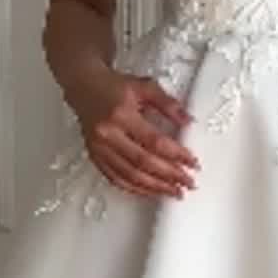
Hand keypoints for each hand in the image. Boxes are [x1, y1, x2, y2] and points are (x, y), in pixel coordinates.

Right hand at [78, 72, 197, 199]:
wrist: (84, 87)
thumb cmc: (114, 86)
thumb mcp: (145, 87)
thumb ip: (168, 104)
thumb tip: (188, 121)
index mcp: (121, 114)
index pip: (155, 141)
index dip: (176, 155)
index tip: (192, 163)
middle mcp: (108, 133)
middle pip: (143, 162)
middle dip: (169, 176)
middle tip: (188, 182)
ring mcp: (99, 148)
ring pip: (129, 175)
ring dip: (155, 187)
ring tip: (174, 191)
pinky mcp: (94, 156)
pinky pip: (115, 179)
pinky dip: (135, 188)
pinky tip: (150, 192)